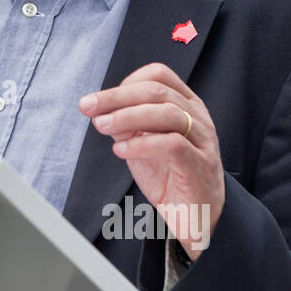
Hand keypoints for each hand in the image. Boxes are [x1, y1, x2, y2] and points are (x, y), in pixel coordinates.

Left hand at [79, 63, 223, 259]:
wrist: (196, 215)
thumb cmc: (170, 175)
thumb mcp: (143, 143)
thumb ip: (126, 125)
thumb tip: (99, 111)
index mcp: (185, 104)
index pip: (158, 75)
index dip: (126, 83)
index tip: (100, 100)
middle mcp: (197, 116)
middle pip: (157, 91)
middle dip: (116, 97)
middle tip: (88, 107)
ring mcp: (202, 140)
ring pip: (167, 113)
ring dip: (127, 117)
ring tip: (102, 126)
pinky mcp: (200, 165)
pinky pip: (172, 145)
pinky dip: (142, 144)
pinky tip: (121, 150)